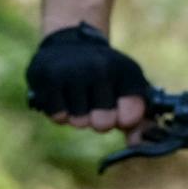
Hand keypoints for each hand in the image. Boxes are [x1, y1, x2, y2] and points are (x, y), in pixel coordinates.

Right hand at [26, 21, 149, 133]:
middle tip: (95, 104)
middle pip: (103, 123)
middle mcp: (101, 67)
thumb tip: (138, 144)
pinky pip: (58, 116)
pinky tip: (62, 94)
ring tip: (78, 95)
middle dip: (99, 121)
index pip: (131, 117)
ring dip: (78, 116)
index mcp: (126, 71)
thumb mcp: (127, 90)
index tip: (120, 110)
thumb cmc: (104, 77)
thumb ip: (139, 120)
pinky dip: (60, 112)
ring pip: (78, 121)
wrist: (69, 44)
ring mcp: (73, 71)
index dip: (124, 120)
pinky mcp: (48, 77)